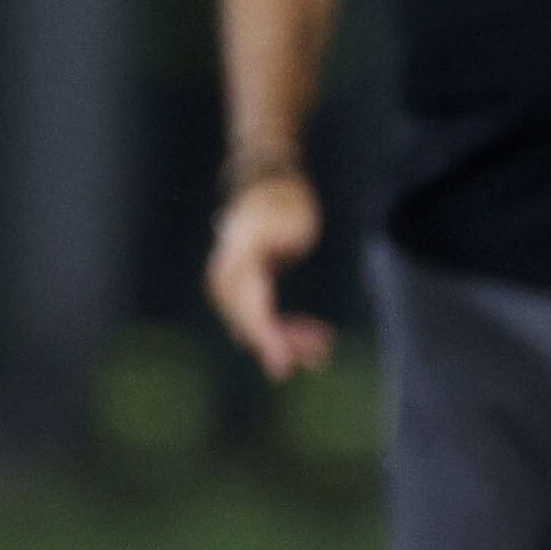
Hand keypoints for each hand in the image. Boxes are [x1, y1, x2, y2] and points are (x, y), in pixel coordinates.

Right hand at [205, 173, 332, 379]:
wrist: (270, 184)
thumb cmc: (284, 201)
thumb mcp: (287, 221)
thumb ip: (272, 245)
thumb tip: (253, 271)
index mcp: (238, 266)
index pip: (252, 312)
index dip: (268, 341)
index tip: (283, 365)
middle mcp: (227, 279)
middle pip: (253, 325)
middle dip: (285, 344)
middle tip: (321, 356)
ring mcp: (232, 285)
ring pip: (257, 325)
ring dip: (287, 339)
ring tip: (323, 348)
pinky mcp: (245, 287)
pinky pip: (260, 316)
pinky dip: (283, 328)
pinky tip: (311, 334)